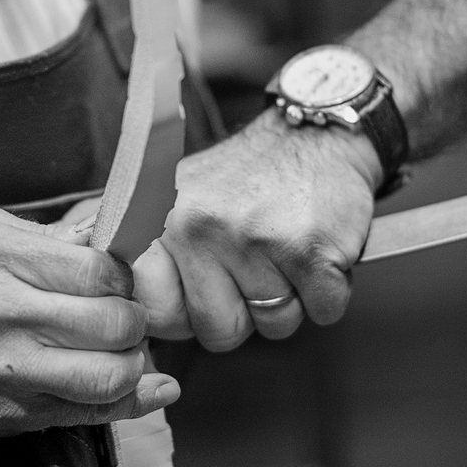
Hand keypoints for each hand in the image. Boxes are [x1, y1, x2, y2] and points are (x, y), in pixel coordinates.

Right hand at [0, 204, 178, 436]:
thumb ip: (44, 236)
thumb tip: (112, 231)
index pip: (97, 270)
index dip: (123, 276)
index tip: (117, 280)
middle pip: (112, 322)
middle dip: (135, 318)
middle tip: (126, 315)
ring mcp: (6, 373)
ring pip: (109, 375)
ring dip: (134, 362)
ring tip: (123, 349)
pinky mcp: (11, 416)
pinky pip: (90, 414)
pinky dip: (132, 402)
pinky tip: (151, 388)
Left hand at [135, 113, 378, 350]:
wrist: (317, 134)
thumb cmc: (250, 179)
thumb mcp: (184, 202)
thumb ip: (157, 256)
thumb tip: (137, 316)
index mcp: (165, 223)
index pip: (156, 312)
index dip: (186, 317)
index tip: (202, 298)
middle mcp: (200, 230)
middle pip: (220, 332)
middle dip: (245, 314)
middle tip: (257, 270)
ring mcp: (254, 241)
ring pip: (275, 325)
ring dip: (291, 301)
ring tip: (287, 253)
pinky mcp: (308, 251)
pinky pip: (322, 311)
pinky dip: (328, 292)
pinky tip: (316, 253)